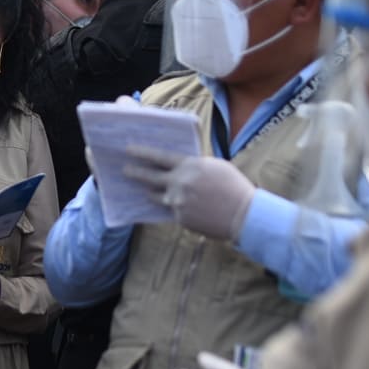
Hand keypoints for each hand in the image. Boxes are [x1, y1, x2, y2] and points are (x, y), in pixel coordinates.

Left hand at [122, 146, 254, 240]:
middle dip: (135, 173)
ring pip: (158, 196)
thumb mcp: (214, 166)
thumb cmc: (233, 187)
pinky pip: (172, 210)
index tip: (128, 150)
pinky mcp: (180, 218)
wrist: (243, 214)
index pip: (159, 157)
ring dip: (153, 193)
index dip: (142, 153)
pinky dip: (176, 208)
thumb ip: (194, 166)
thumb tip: (180, 168)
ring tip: (148, 190)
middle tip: (125, 170)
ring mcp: (178, 201)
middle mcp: (179, 183)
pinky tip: (187, 208)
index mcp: (189, 166)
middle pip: (150, 177)